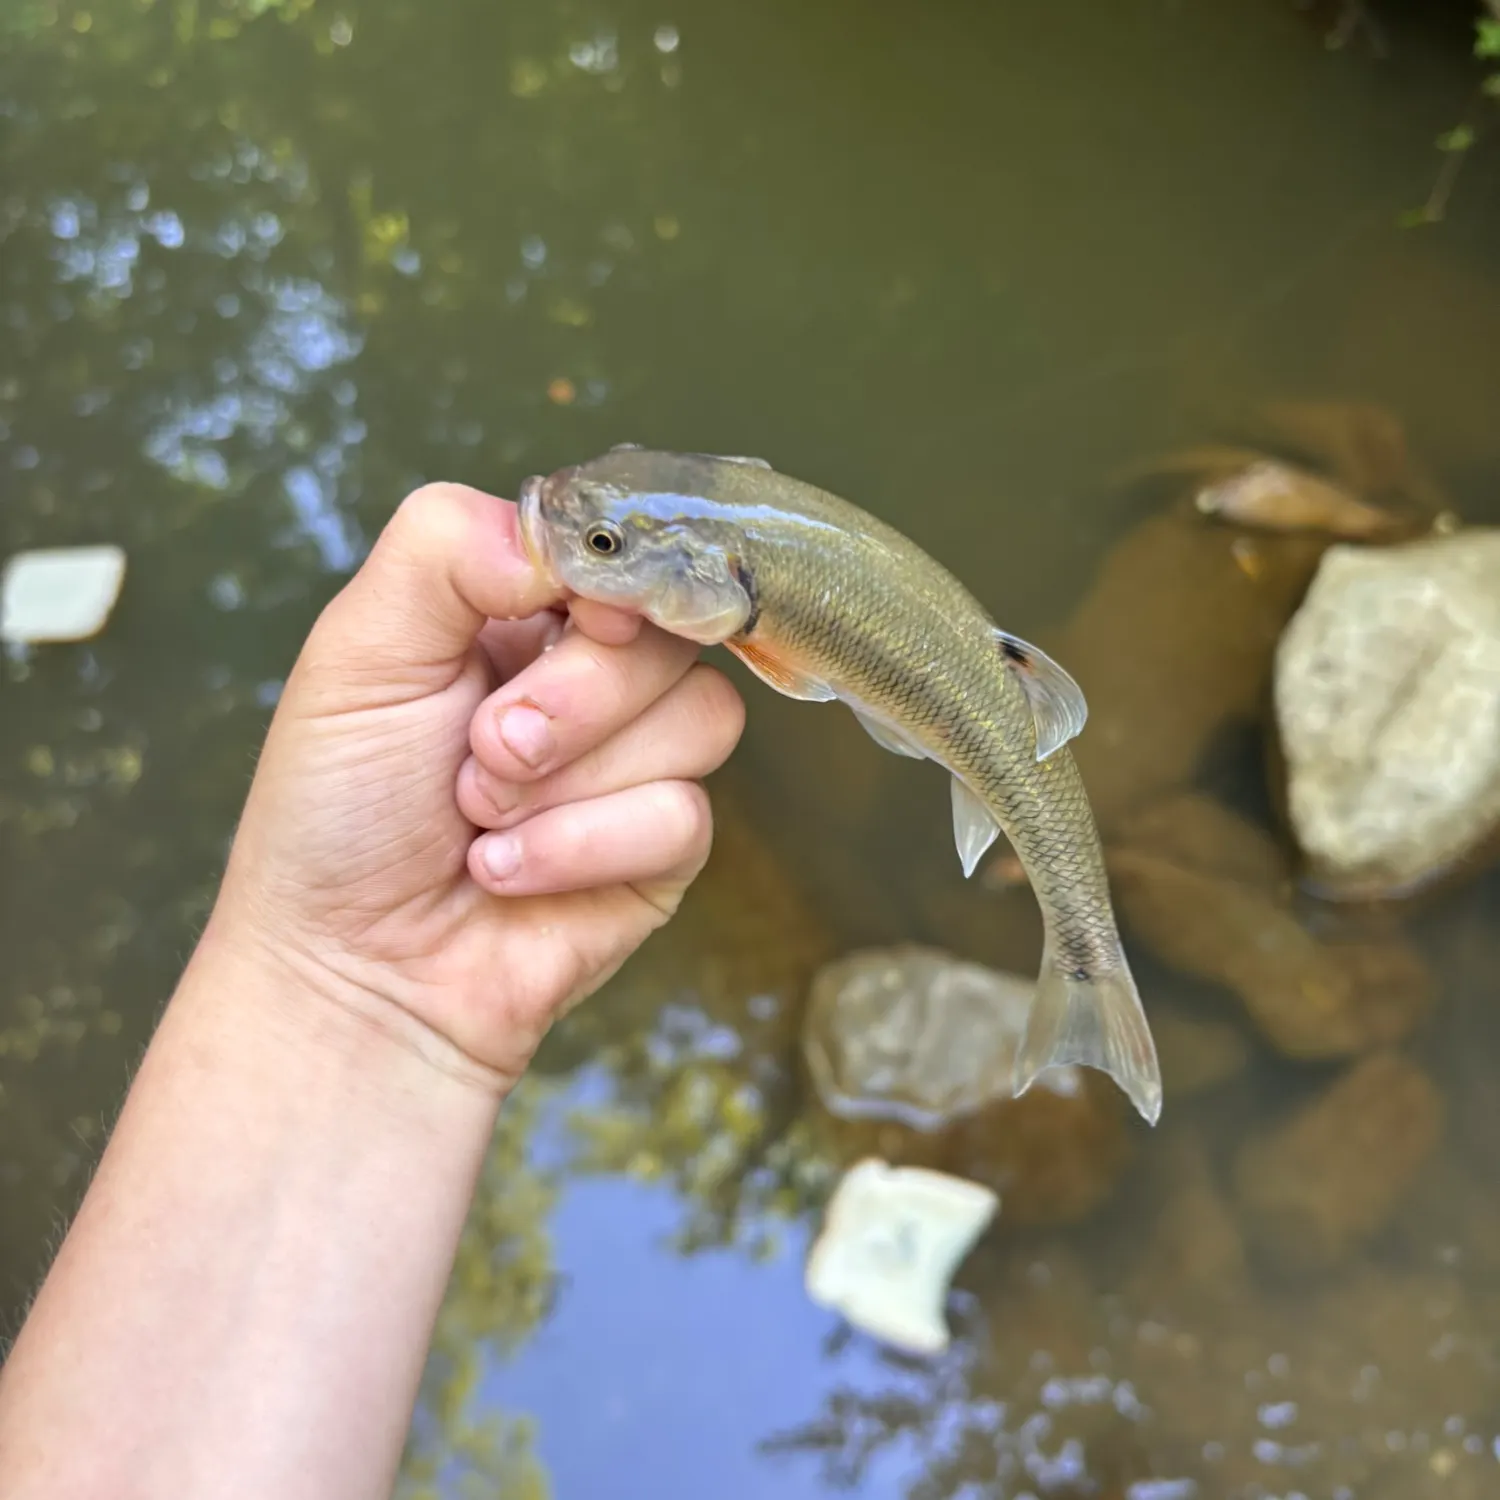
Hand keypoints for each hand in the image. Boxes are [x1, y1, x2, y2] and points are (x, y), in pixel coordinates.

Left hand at [215, 482, 744, 1087]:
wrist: (351, 971)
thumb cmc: (338, 810)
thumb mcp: (361, 650)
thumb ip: (448, 547)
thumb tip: (567, 536)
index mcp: (527, 614)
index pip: (628, 553)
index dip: (615, 583)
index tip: (571, 619)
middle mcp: (595, 679)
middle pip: (675, 635)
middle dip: (571, 701)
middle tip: (481, 751)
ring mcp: (638, 763)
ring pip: (700, 719)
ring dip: (570, 781)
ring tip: (480, 819)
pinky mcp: (663, 850)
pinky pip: (684, 816)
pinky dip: (581, 847)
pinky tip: (506, 874)